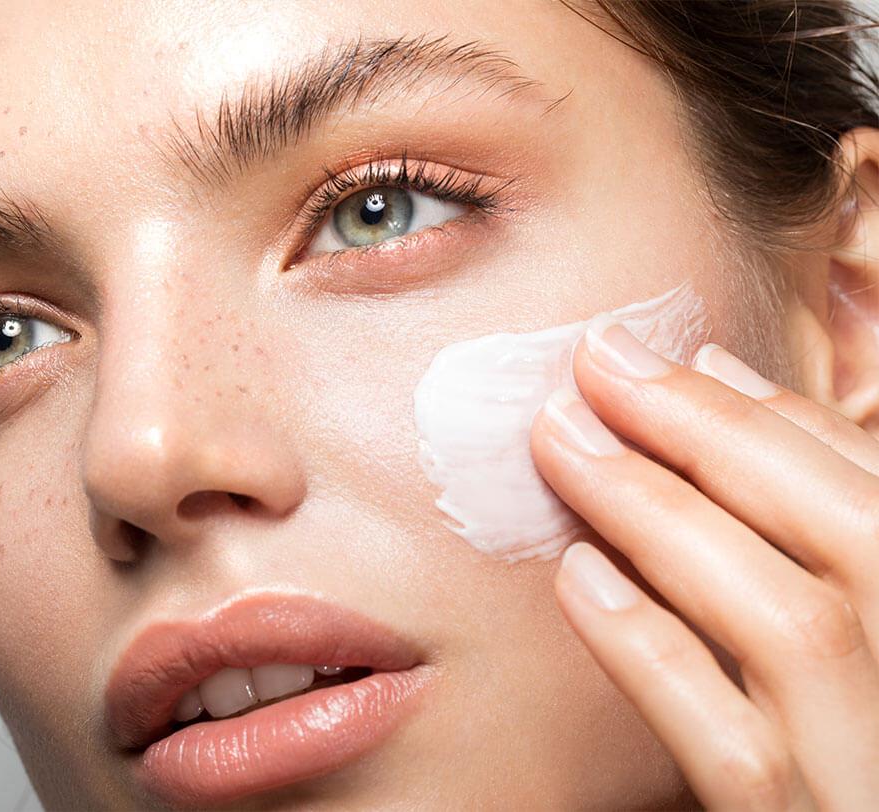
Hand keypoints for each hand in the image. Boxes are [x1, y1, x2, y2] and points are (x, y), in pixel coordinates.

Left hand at [529, 313, 878, 810]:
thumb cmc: (835, 714)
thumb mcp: (850, 609)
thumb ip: (801, 504)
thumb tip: (718, 373)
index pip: (872, 488)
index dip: (764, 409)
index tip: (662, 352)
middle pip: (850, 529)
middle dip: (712, 431)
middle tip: (597, 363)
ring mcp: (874, 768)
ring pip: (794, 623)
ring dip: (664, 514)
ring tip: (563, 442)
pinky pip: (736, 752)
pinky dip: (653, 653)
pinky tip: (579, 578)